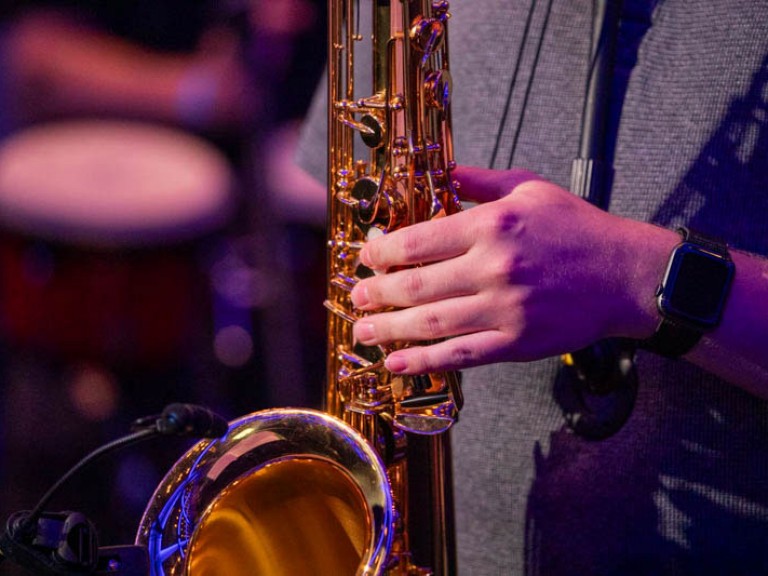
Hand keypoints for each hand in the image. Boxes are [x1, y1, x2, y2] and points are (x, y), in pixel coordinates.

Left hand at [350, 166, 669, 374]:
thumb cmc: (578, 229)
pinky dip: (423, 362)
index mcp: (492, 226)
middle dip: (377, 293)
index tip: (365, 256)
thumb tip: (440, 175)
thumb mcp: (530, 189)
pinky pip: (459, 356)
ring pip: (431, 324)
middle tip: (356, 298)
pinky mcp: (516, 343)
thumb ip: (479, 183)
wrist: (625, 276)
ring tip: (362, 332)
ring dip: (389, 330)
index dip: (382, 252)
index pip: (419, 240)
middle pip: (416, 285)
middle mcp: (493, 268)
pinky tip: (396, 364)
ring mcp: (504, 310)